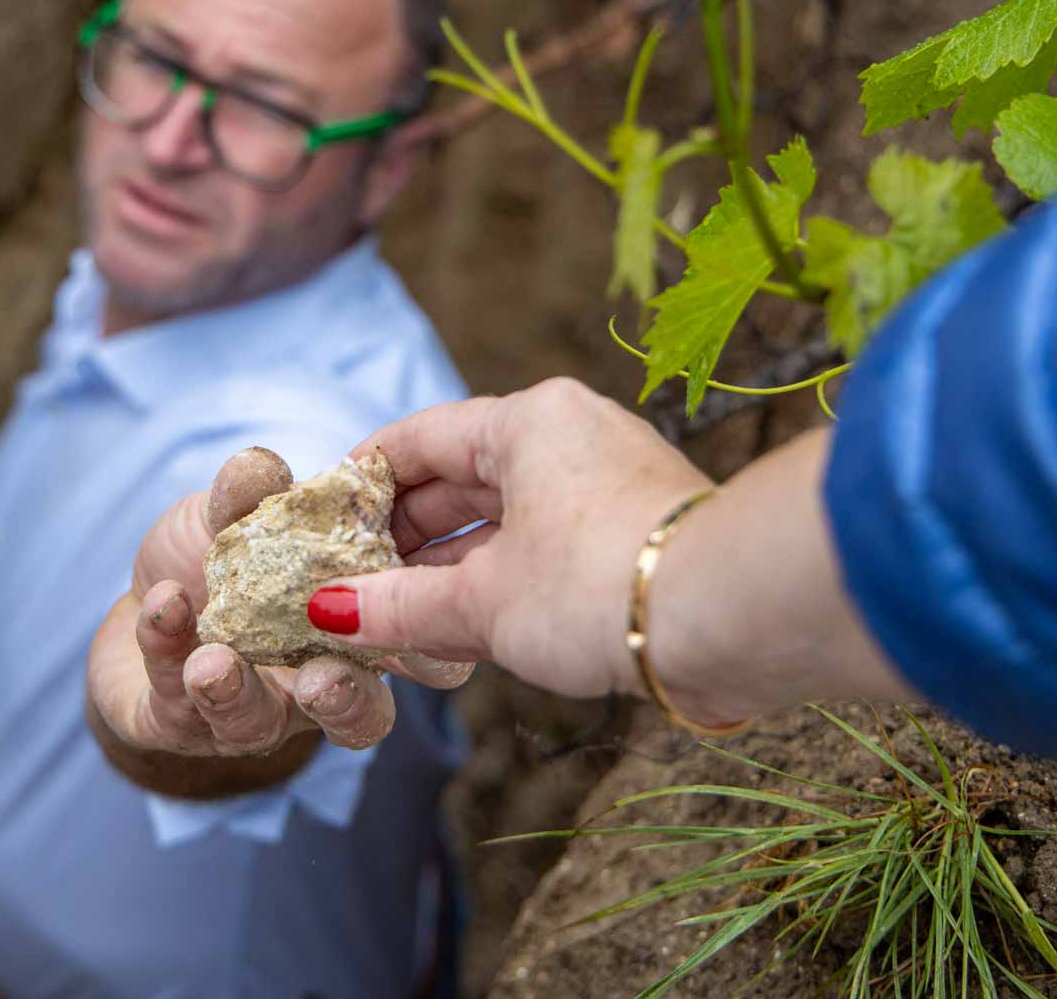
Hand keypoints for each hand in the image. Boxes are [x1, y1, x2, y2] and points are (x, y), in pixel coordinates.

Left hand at [87, 449, 469, 781]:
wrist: (145, 600)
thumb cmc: (218, 558)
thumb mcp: (235, 516)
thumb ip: (250, 494)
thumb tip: (261, 467)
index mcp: (358, 633)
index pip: (425, 654)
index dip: (435, 642)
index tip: (418, 603)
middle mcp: (316, 688)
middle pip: (360, 718)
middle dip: (345, 701)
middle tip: (321, 679)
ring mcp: (247, 715)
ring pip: (255, 727)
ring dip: (233, 693)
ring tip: (211, 661)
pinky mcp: (177, 726)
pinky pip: (174, 703)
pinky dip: (166, 649)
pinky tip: (162, 607)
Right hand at [314, 378, 712, 698]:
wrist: (734, 616)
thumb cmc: (598, 586)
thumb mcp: (481, 602)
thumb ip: (399, 605)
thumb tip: (328, 612)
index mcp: (528, 421)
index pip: (419, 436)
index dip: (363, 481)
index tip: (323, 523)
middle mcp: (571, 436)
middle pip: (462, 479)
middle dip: (404, 539)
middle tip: (350, 587)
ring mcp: (609, 483)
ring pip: (505, 520)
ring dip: (451, 571)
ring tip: (398, 622)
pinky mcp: (636, 532)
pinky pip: (547, 546)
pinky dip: (502, 583)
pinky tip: (465, 635)